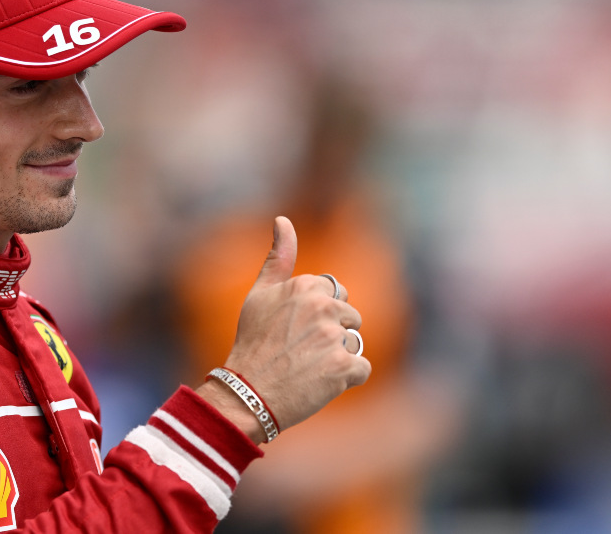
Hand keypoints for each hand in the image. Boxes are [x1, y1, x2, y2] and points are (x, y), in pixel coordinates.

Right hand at [197, 216, 370, 441]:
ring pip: (354, 343)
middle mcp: (322, 306)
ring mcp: (334, 337)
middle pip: (350, 319)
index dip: (318, 316)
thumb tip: (283, 219)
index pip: (336, 295)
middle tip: (300, 352)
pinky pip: (362, 368)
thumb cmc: (253, 343)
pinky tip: (319, 382)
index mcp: (305, 286)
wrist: (248, 392)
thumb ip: (278, 257)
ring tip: (308, 367)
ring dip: (337, 357)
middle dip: (332, 335)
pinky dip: (346, 379)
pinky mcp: (343, 366)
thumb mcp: (259, 295)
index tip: (295, 332)